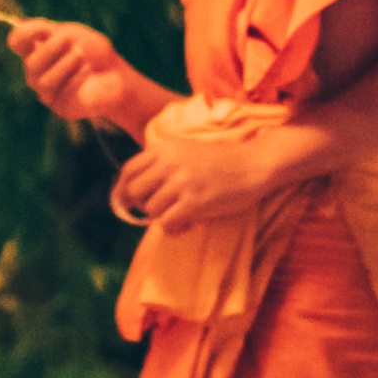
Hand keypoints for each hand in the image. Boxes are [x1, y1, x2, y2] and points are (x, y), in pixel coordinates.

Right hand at [2, 17, 145, 130]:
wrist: (115, 75)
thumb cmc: (93, 52)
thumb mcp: (74, 34)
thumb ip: (53, 32)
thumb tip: (39, 29)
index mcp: (36, 50)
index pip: (17, 41)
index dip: (25, 33)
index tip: (44, 27)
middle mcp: (36, 73)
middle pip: (31, 63)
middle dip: (51, 50)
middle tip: (71, 41)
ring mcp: (46, 92)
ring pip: (43, 81)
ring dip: (66, 64)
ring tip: (82, 57)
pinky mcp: (61, 107)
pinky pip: (62, 93)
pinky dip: (77, 78)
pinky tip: (88, 70)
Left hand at [115, 103, 329, 228]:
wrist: (255, 163)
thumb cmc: (224, 160)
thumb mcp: (187, 150)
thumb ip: (164, 163)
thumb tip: (137, 188)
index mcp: (165, 148)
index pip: (129, 170)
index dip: (122, 189)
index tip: (126, 202)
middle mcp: (169, 163)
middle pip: (135, 192)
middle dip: (143, 206)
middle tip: (161, 210)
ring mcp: (182, 182)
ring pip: (151, 210)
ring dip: (163, 218)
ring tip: (182, 217)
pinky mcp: (194, 202)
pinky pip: (167, 223)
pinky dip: (174, 229)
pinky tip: (188, 225)